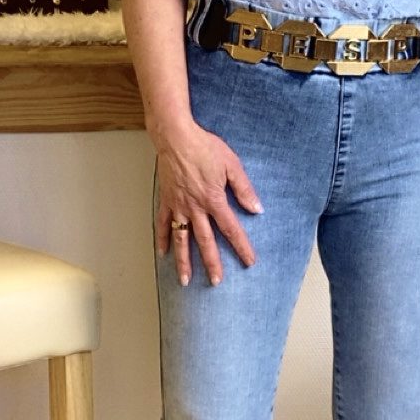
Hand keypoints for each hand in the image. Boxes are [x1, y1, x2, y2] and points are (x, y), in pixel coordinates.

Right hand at [155, 121, 262, 286]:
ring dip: (184, 261)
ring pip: (181, 239)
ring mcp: (178, 206)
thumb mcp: (231, 164)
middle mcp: (195, 208)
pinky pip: (162, 224)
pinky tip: (163, 254)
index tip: (249, 261)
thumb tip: (256, 209)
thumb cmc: (204, 147)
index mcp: (213, 200)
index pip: (231, 229)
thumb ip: (243, 189)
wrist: (175, 137)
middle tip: (216, 282)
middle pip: (205, 241)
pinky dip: (163, 239)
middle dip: (212, 263)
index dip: (241, 246)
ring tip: (185, 280)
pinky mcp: (166, 200)